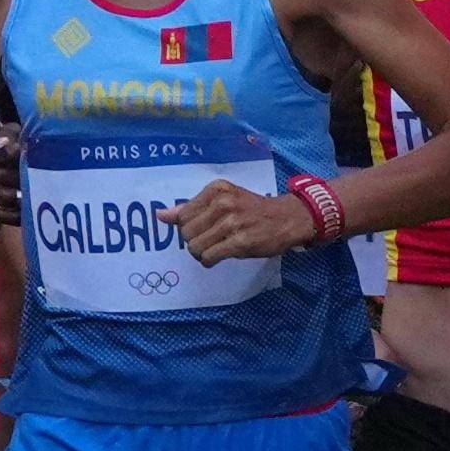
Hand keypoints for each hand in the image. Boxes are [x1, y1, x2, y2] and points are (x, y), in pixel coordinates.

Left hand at [169, 178, 325, 267]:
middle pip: (186, 232)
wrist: (288, 218)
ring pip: (195, 246)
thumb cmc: (253, 210)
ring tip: (214, 249)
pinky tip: (218, 257)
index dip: (188, 227)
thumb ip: (192, 208)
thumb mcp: (223, 200)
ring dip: (201, 253)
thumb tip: (160, 215)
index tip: (202, 229)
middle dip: (193, 241)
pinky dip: (209, 261)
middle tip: (209, 241)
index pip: (182, 215)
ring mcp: (232, 222)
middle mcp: (222, 203)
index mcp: (216, 190)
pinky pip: (209, 257)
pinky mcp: (240, 241)